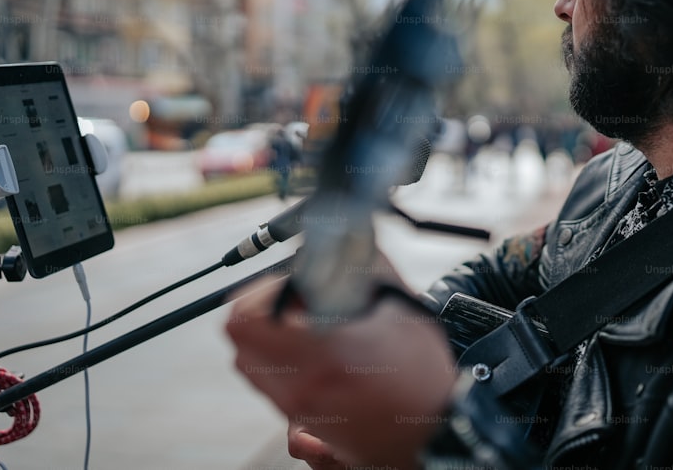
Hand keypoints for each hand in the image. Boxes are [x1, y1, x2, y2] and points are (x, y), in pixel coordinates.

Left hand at [226, 275, 455, 468]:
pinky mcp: (305, 421)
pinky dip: (278, 362)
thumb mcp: (403, 312)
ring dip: (265, 337)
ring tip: (302, 326)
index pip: (248, 317)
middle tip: (291, 301)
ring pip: (249, 364)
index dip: (262, 290)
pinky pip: (269, 385)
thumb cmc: (422, 378)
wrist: (433, 434)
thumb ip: (371, 269)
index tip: (289, 284)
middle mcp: (302, 385)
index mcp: (324, 354)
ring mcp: (299, 408)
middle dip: (258, 311)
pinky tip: (314, 353)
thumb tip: (352, 238)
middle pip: (239, 341)